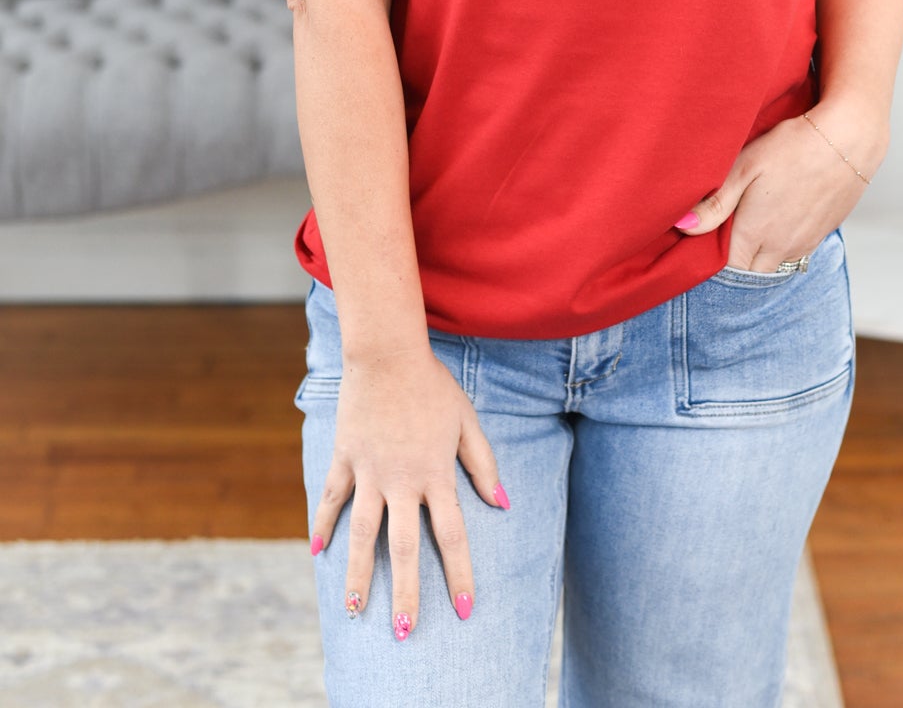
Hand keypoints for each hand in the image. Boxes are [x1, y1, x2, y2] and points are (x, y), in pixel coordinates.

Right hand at [309, 345, 508, 640]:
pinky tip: (318, 552)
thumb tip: (502, 503)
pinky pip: (332, 498)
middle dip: (405, 594)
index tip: (464, 609)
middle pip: (403, 549)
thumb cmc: (433, 386)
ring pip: (362, 534)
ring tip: (356, 612)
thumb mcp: (466, 421)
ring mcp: (369, 471)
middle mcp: (401, 481)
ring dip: (358, 576)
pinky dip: (324, 524)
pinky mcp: (345, 457)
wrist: (387, 353)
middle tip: (404, 633)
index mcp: (435, 474)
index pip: (451, 536)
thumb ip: (483, 464)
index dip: (459, 574)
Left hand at [673, 96, 886, 270]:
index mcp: (755, 233)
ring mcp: (804, 243)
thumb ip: (714, 202)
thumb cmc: (794, 147)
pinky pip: (795, 253)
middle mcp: (781, 246)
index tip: (703, 245)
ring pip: (774, 265)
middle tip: (723, 237)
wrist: (849, 140)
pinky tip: (778, 219)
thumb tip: (683, 228)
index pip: (727, 271)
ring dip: (758, 256)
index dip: (712, 262)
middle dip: (734, 264)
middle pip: (750, 273)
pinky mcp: (822, 234)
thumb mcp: (745, 166)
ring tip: (749, 227)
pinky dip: (781, 246)